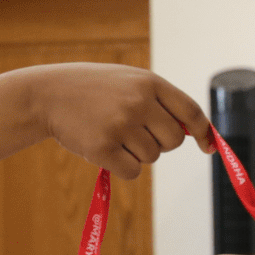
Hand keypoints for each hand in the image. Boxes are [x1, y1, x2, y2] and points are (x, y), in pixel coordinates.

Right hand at [28, 63, 212, 178]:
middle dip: (160, 143)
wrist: (47, 94)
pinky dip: (123, 167)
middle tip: (135, 133)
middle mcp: (139, 103)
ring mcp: (121, 125)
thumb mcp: (128, 82)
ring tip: (114, 135)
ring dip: (137, 154)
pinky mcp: (103, 148)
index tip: (207, 147)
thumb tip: (193, 131)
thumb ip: (159, 100)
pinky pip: (133, 171)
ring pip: (152, 158)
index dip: (203, 132)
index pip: (191, 112)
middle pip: (173, 141)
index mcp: (149, 83)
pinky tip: (105, 149)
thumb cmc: (93, 90)